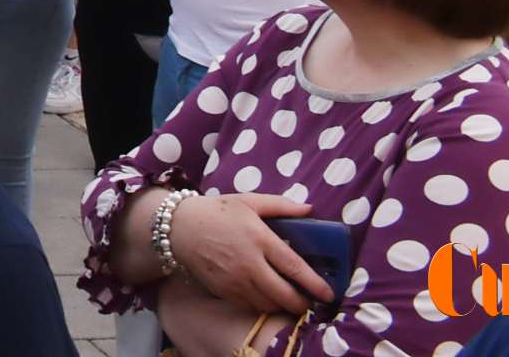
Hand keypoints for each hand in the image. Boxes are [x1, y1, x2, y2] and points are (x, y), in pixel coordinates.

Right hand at [163, 190, 332, 313]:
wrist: (179, 227)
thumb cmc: (218, 212)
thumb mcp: (249, 201)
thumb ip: (281, 205)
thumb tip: (310, 209)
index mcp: (259, 239)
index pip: (294, 268)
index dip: (315, 284)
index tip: (328, 293)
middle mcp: (249, 264)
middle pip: (284, 295)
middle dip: (302, 304)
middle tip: (310, 302)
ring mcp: (235, 280)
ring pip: (269, 305)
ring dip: (282, 306)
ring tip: (289, 299)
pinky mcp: (224, 291)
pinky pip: (251, 306)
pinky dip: (263, 305)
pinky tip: (266, 296)